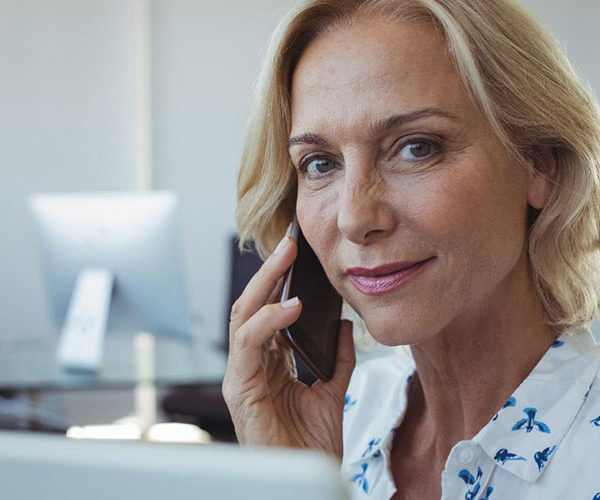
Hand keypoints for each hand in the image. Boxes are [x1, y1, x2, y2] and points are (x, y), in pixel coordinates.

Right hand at [221, 233, 354, 459]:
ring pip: (243, 316)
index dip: (279, 282)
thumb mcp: (332, 391)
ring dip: (264, 284)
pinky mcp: (240, 388)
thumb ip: (337, 358)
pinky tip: (292, 307)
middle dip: (269, 272)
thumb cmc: (311, 442)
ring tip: (288, 259)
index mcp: (268, 362)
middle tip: (291, 244)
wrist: (309, 476)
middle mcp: (251, 364)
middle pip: (251, 306)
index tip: (299, 255)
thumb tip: (346, 325)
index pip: (267, 311)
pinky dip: (267, 321)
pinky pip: (248, 344)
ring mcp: (242, 374)